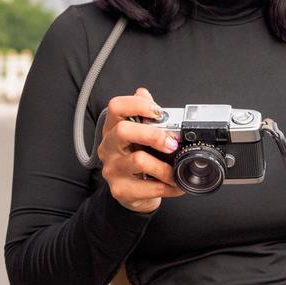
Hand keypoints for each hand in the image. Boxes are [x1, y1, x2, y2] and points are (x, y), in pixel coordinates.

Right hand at [97, 86, 186, 213]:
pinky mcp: (120, 189)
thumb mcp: (139, 134)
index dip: (138, 104)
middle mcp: (109, 147)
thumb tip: (143, 92)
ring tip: (177, 171)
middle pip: (124, 131)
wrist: (132, 192)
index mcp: (113, 128)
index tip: (159, 112)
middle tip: (171, 144)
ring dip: (165, 167)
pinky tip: (175, 185)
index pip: (116, 107)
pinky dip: (168, 187)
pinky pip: (148, 187)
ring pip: (138, 160)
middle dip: (153, 135)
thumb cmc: (137, 157)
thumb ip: (143, 113)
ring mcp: (112, 169)